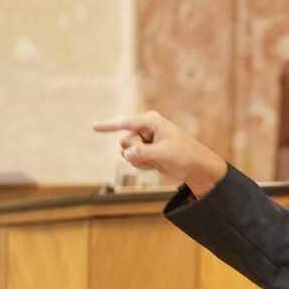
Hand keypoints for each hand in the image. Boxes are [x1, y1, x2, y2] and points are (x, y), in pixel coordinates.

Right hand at [92, 110, 227, 196]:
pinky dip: (142, 165)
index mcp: (150, 121)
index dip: (108, 125)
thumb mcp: (164, 153)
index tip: (93, 126)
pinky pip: (132, 161)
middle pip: (124, 142)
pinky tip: (156, 164)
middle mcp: (144, 129)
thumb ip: (143, 153)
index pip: (125, 122)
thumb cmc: (184, 155)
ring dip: (139, 161)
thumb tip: (125, 154)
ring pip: (126, 153)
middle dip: (136, 152)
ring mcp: (143, 141)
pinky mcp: (144, 152)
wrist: (194, 167)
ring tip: (157, 160)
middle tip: (155, 154)